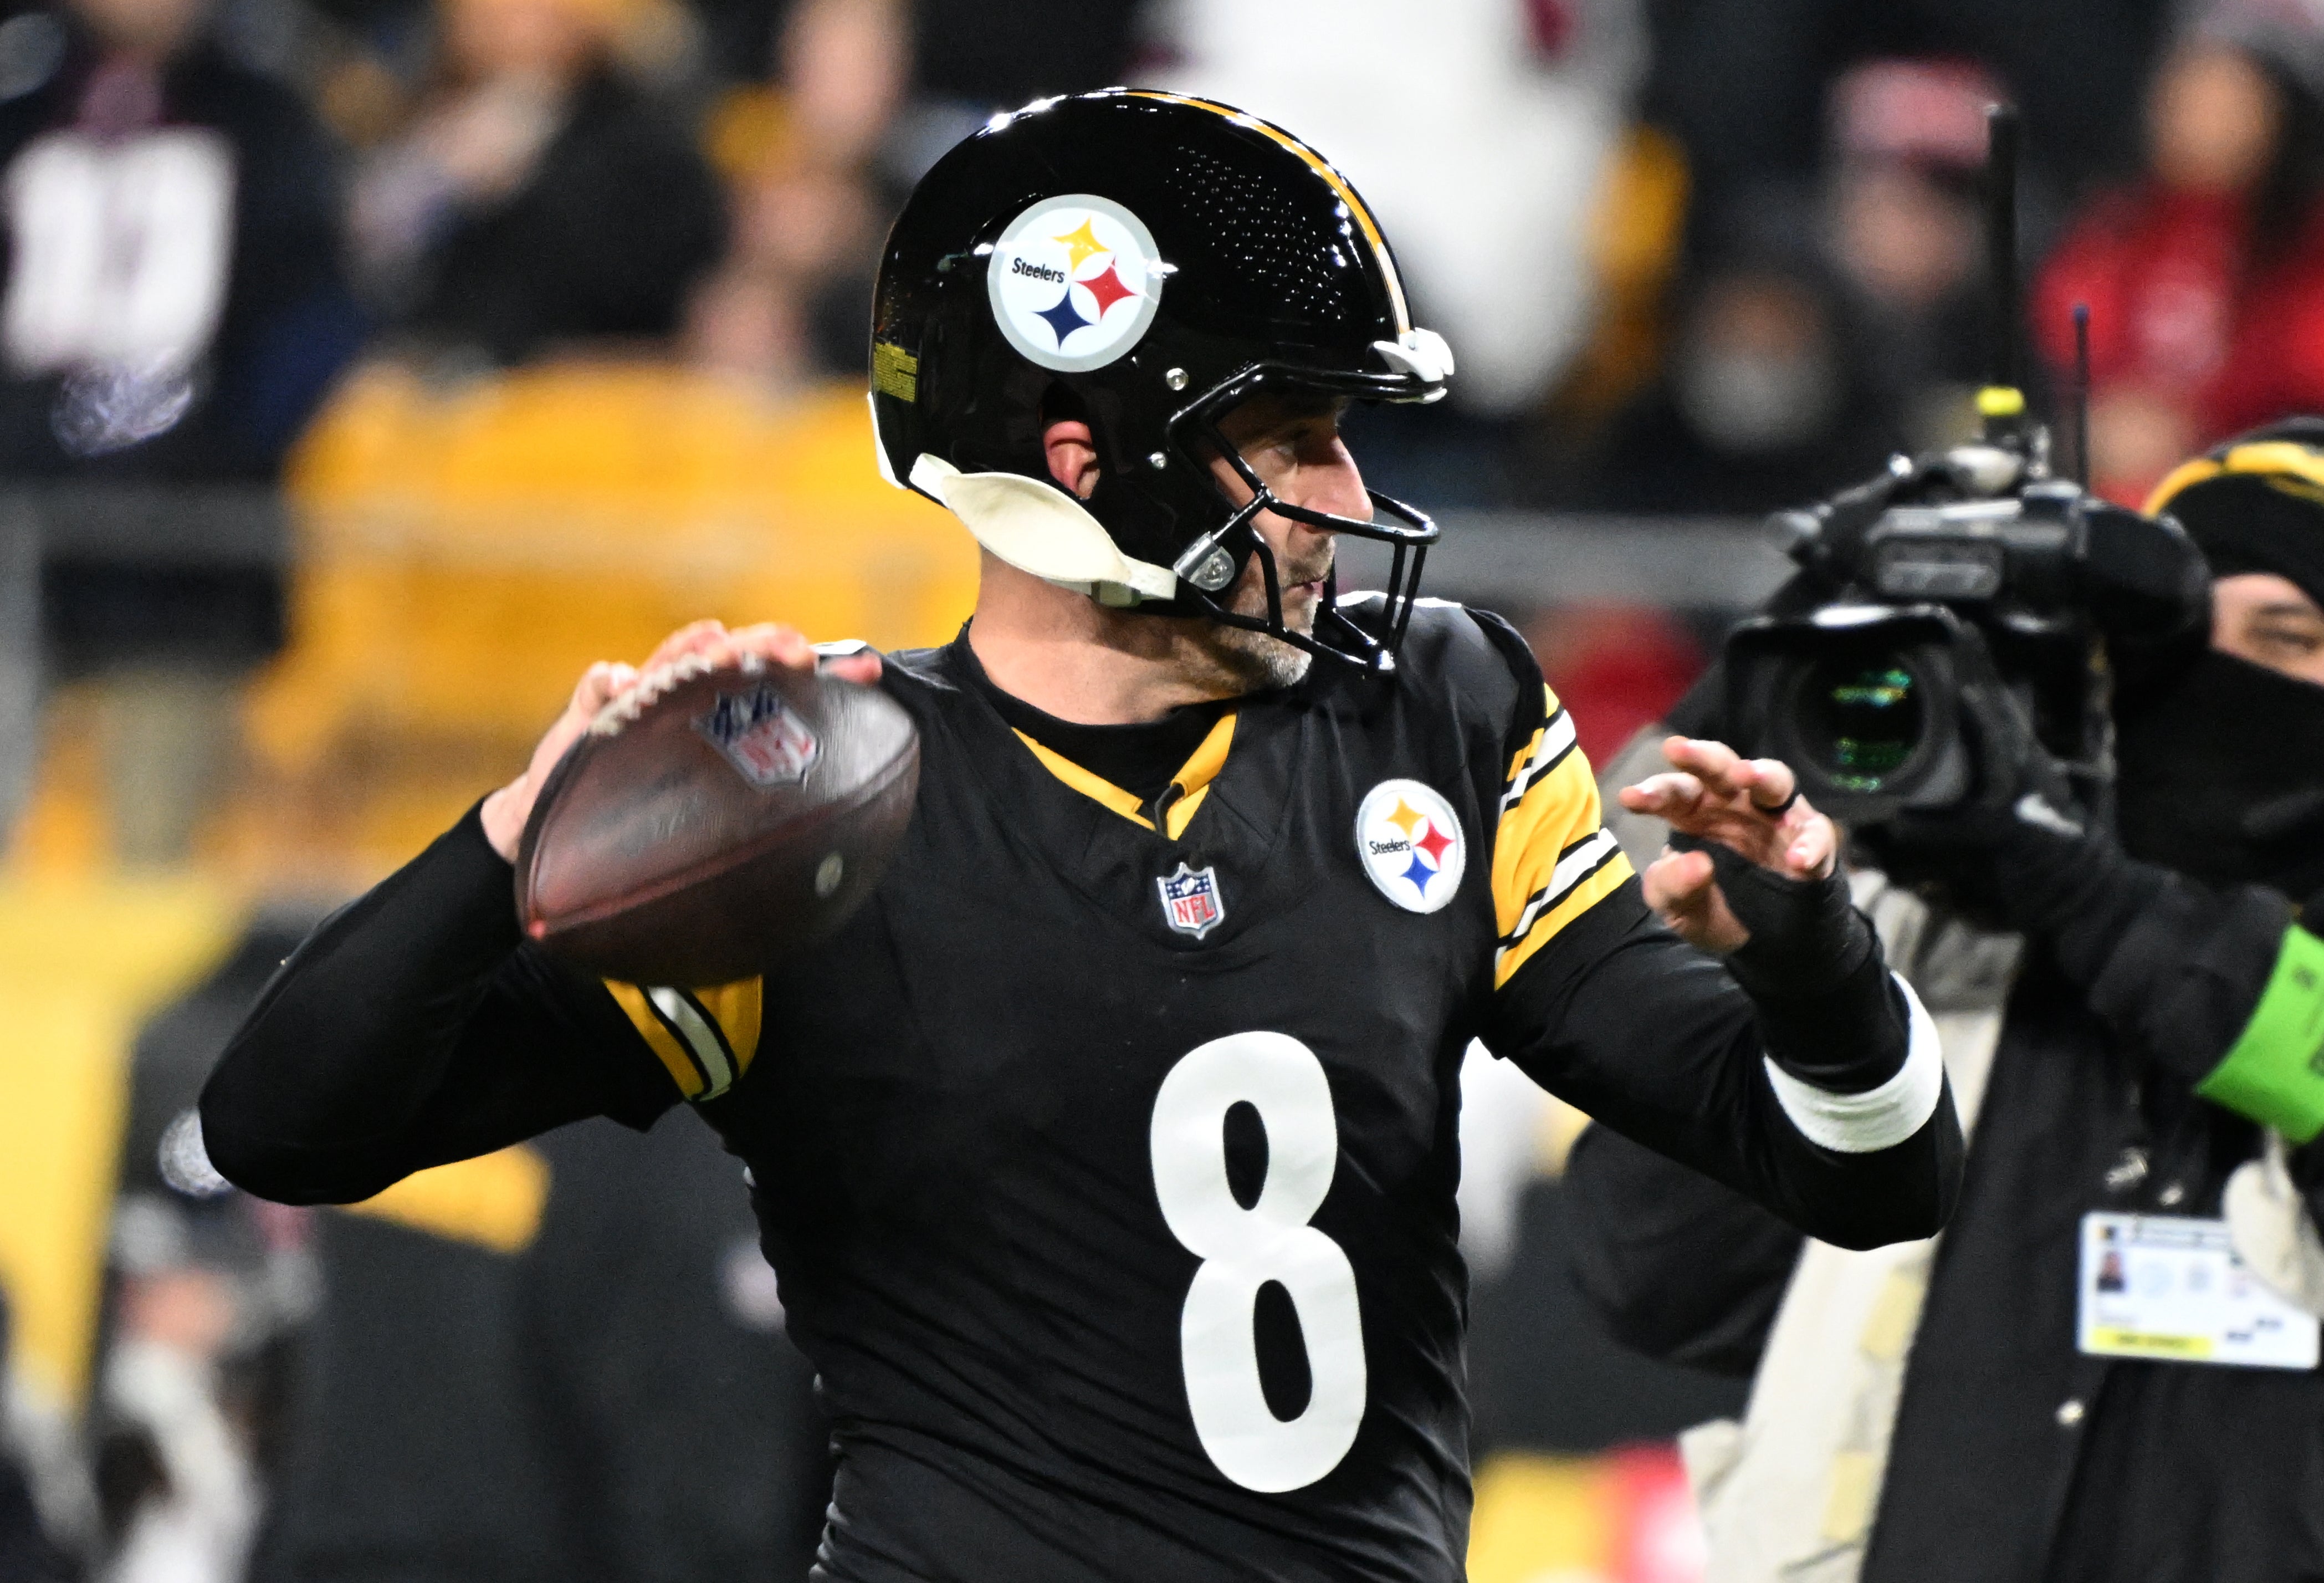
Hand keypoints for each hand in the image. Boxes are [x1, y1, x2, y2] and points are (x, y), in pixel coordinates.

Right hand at [478, 620, 880, 861]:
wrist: (564, 840)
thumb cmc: (649, 822)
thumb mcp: (715, 816)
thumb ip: (761, 807)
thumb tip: (847, 823)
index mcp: (727, 720)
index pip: (783, 688)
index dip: (827, 675)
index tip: (869, 671)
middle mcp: (687, 702)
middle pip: (730, 660)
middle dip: (763, 646)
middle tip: (796, 650)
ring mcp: (638, 703)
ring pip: (669, 663)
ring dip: (692, 649)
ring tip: (717, 643)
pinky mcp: (587, 717)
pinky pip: (596, 687)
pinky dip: (607, 682)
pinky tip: (619, 682)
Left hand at [1617, 737, 1837, 952]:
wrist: (1760, 939)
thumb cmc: (1712, 907)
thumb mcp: (1680, 907)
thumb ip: (1673, 887)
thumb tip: (1694, 862)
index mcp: (1694, 812)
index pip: (1673, 793)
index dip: (1653, 793)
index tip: (1629, 798)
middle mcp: (1735, 804)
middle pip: (1719, 768)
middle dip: (1701, 756)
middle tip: (1677, 749)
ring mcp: (1776, 818)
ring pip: (1774, 782)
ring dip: (1761, 774)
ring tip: (1746, 775)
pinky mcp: (1810, 840)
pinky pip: (1816, 834)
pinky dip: (1810, 844)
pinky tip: (1797, 860)